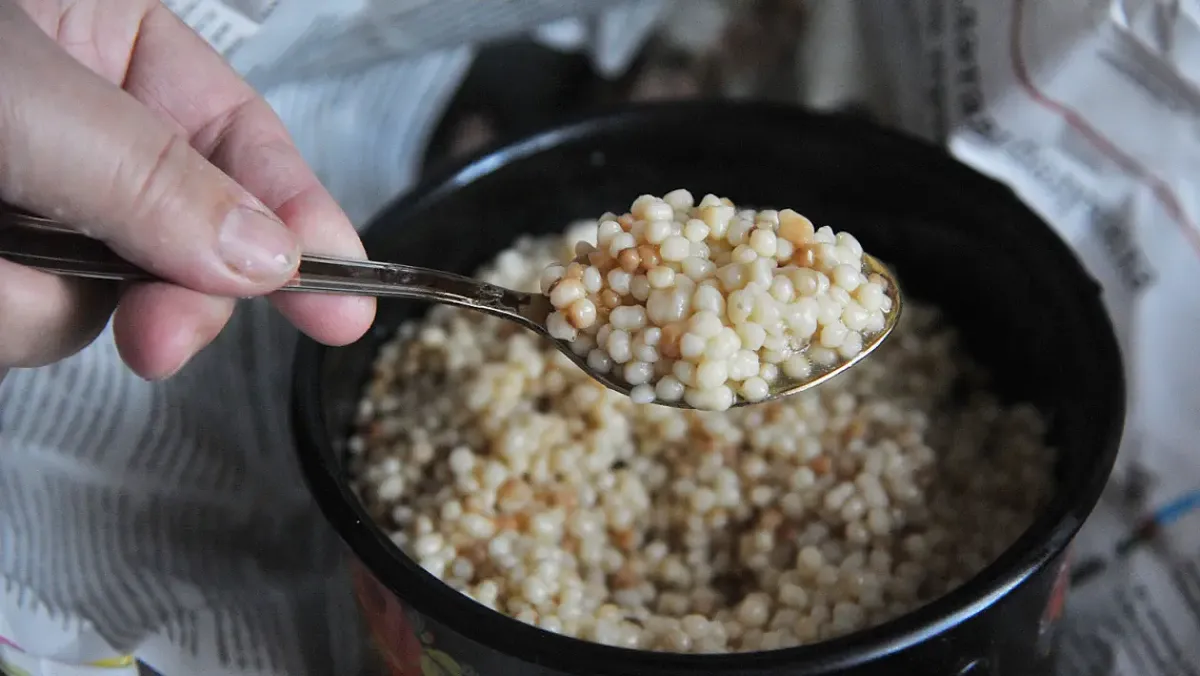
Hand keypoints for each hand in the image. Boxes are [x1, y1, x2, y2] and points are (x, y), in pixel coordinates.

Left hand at [0, 0, 375, 380]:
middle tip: (162, 339)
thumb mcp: (26, 97)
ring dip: (46, 298)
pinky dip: (6, 312)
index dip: (300, 218)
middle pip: (189, 237)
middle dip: (172, 292)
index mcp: (115, 45)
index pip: (243, 138)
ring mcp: (41, 206)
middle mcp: (88, 132)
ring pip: (108, 295)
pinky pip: (39, 320)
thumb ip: (148, 176)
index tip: (344, 297)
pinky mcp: (7, 266)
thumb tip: (266, 255)